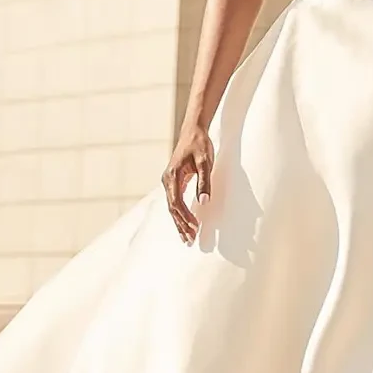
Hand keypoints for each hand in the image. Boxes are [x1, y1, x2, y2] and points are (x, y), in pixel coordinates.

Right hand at [162, 125, 212, 243]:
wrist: (193, 131)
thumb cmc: (200, 145)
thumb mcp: (205, 162)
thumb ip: (204, 182)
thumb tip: (204, 202)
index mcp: (172, 176)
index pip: (176, 202)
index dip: (185, 216)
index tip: (195, 227)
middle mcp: (167, 180)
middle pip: (172, 208)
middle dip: (181, 225)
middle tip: (190, 240)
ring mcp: (169, 181)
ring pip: (172, 207)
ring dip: (179, 222)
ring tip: (187, 238)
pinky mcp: (174, 182)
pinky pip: (175, 201)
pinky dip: (180, 214)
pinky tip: (185, 224)